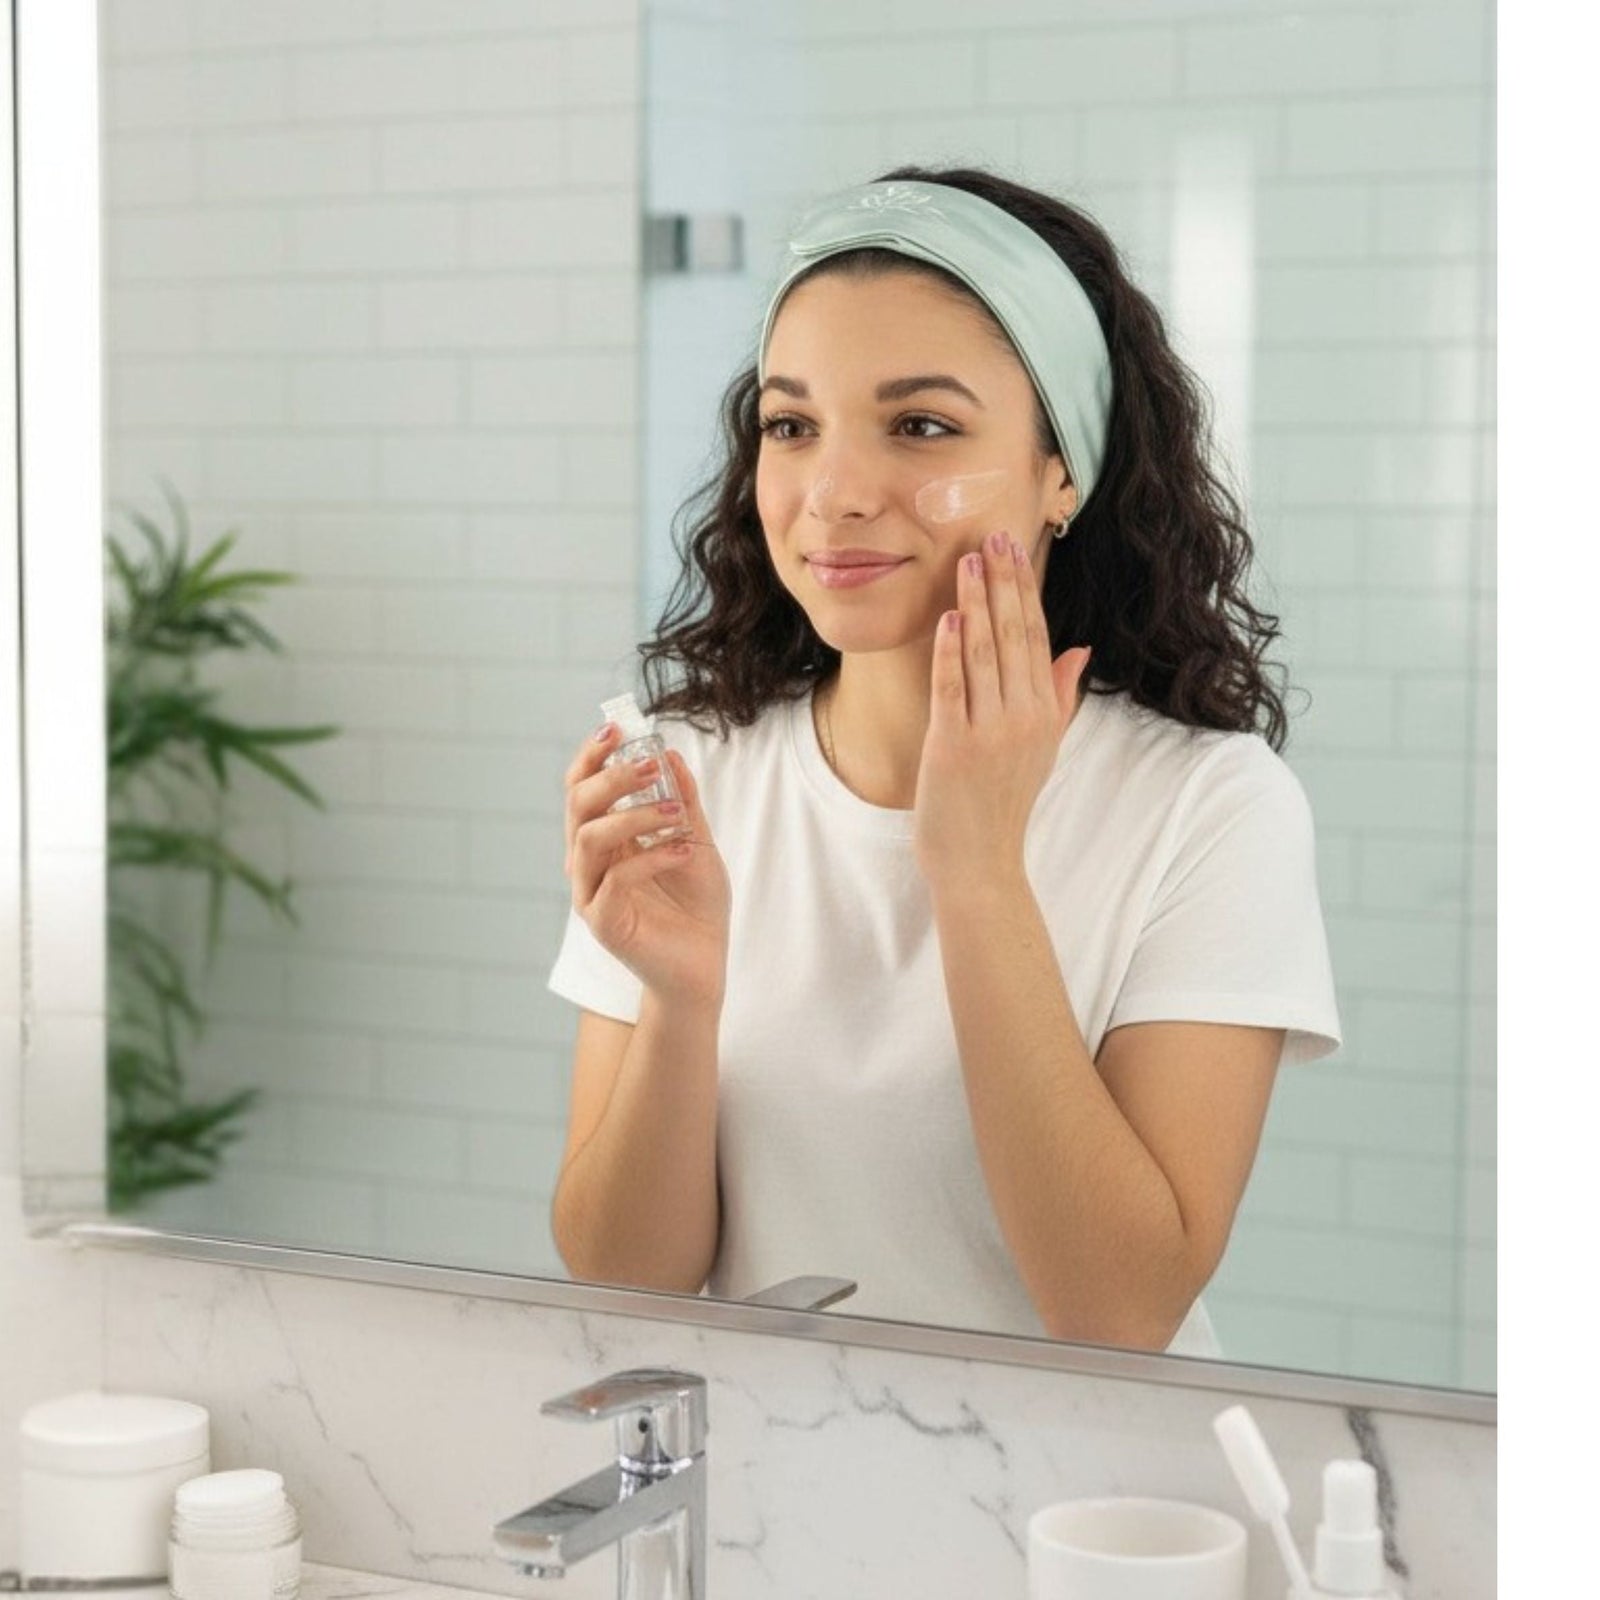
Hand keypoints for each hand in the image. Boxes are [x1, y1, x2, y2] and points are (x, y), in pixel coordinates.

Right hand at [563, 729, 731, 1006]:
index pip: (581, 788)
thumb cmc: (696, 905)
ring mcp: (590, 892)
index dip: (591, 756)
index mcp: (604, 838)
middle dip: (612, 777)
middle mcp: (587, 862)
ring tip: (676, 813)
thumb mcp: (695, 841)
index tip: (615, 730)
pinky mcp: (602, 922)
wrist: (703, 965)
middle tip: (650, 767)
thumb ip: (682, 802)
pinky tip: (683, 852)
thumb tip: (671, 755)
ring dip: (634, 815)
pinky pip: (615, 879)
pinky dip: (651, 857)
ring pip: (589, 838)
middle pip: (577, 805)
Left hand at [913, 529, 1091, 892]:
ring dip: (976, 603)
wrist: (979, 862)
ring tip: (968, 562)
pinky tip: (948, 618)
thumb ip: (1059, 696)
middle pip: (1014, 636)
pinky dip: (950, 651)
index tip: (1017, 550)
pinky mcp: (953, 746)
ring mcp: (989, 732)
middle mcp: (1023, 718)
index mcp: (1045, 713)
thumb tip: (1079, 648)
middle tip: (994, 537)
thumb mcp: (1042, 748)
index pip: (1037, 638)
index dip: (1025, 591)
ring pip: (984, 653)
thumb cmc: (1003, 804)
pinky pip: (953, 688)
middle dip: (1004, 583)